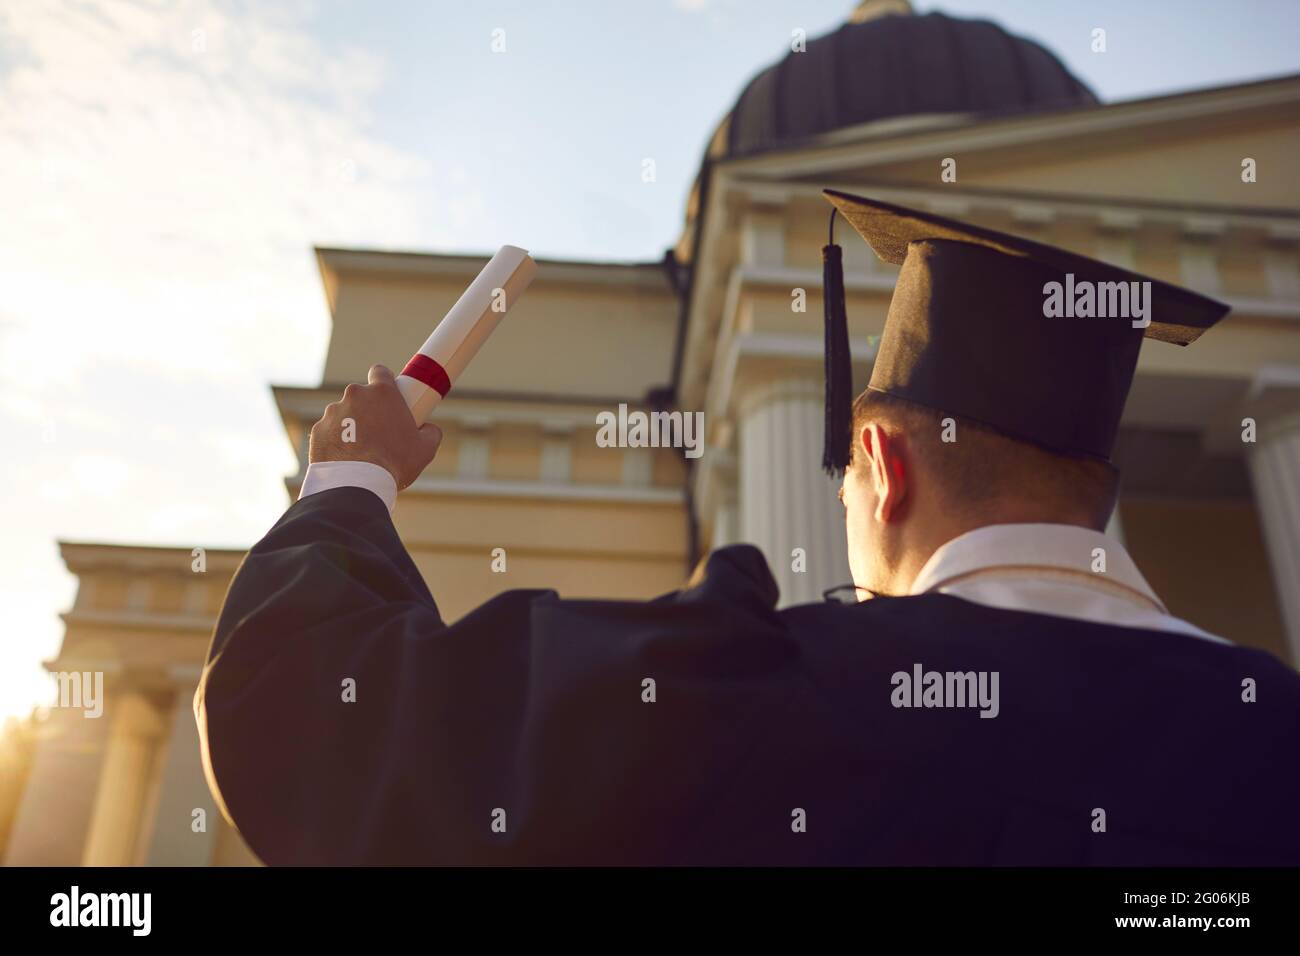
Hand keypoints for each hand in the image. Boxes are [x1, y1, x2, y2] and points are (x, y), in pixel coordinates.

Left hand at [309, 365, 442, 489]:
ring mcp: (333, 412)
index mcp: (382, 392)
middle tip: (378, 432)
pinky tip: (345, 459)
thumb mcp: (426, 448)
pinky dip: (336, 441)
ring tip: (360, 451)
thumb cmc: (395, 463)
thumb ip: (430, 432)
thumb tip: (429, 429)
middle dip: (367, 409)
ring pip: (343, 414)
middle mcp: (355, 395)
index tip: (388, 397)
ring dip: (350, 426)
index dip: (384, 382)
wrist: (358, 484)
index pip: (380, 372)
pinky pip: (329, 432)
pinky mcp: (318, 430)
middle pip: (361, 396)